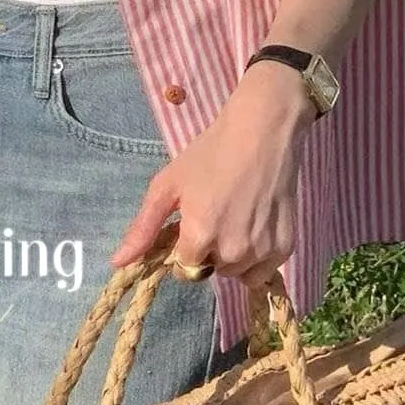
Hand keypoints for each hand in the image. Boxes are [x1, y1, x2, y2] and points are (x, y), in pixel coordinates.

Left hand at [110, 60, 315, 287]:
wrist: (261, 132)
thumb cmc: (210, 154)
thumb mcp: (168, 185)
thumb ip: (143, 228)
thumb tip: (118, 263)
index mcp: (199, 237)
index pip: (184, 269)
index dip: (183, 248)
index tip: (191, 224)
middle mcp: (232, 252)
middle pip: (211, 270)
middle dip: (207, 251)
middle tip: (215, 216)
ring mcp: (262, 251)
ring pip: (237, 272)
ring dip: (232, 255)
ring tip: (235, 218)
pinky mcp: (286, 248)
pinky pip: (263, 271)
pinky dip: (257, 257)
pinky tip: (255, 227)